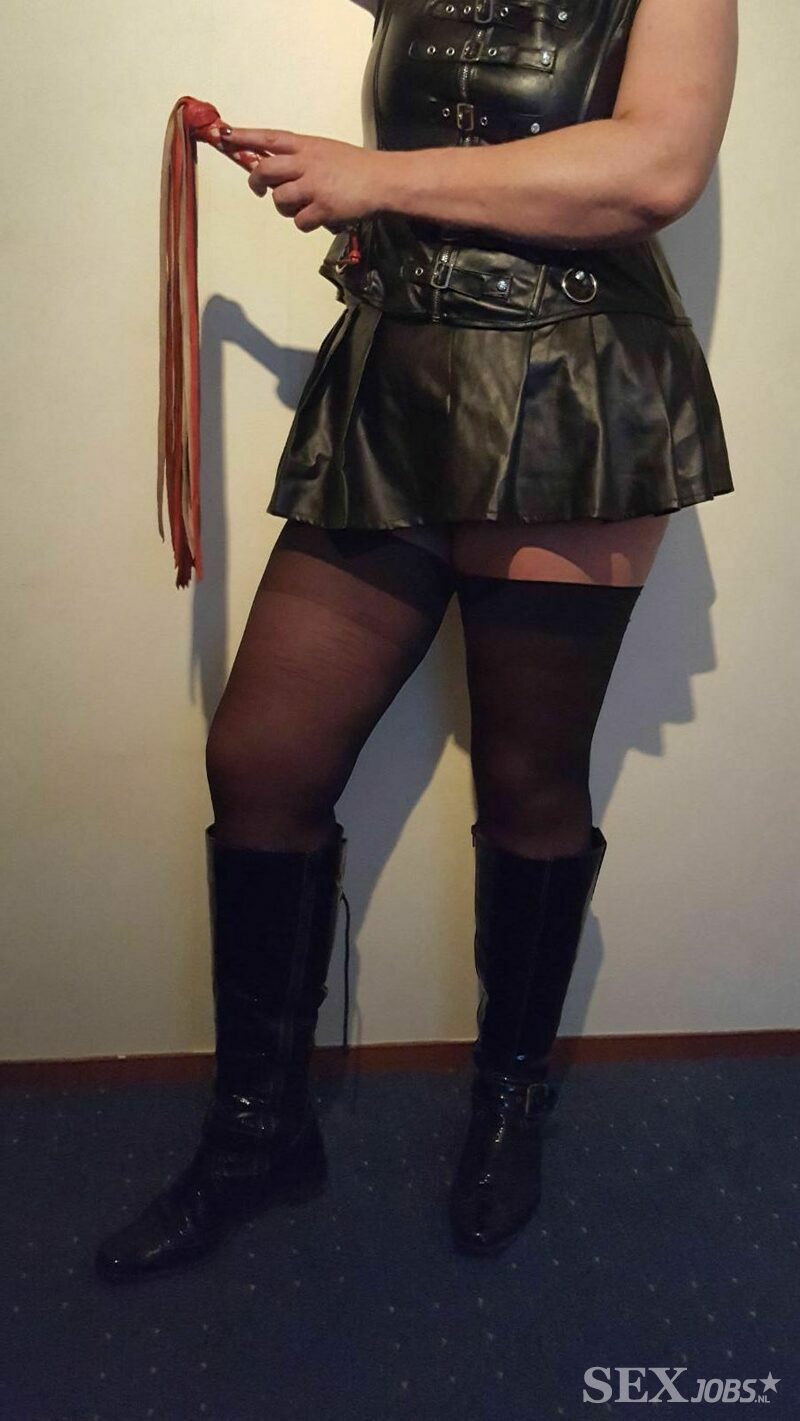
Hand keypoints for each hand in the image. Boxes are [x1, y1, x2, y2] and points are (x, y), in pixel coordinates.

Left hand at [208, 126, 384, 231]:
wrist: (383, 180)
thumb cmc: (357, 168)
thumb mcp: (327, 152)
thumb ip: (302, 160)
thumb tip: (279, 175)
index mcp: (307, 146)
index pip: (268, 138)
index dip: (244, 137)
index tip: (224, 135)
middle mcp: (306, 162)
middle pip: (264, 170)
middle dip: (256, 182)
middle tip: (260, 189)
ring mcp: (313, 185)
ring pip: (279, 200)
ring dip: (286, 208)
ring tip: (303, 206)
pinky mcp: (322, 207)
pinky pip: (299, 221)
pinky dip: (306, 223)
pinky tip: (320, 218)